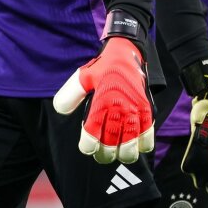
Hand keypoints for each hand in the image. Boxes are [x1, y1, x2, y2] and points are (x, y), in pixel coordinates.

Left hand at [53, 15, 154, 163]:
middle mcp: (119, 110)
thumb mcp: (82, 77)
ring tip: (118, 153)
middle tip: (101, 154)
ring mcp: (135, 113)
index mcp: (102, 103)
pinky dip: (142, 147)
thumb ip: (69, 94)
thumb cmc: (103, 67)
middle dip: (104, 155)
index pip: (92, 136)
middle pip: (110, 146)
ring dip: (123, 154)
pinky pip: (148, 138)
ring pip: (130, 147)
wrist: (127, 52)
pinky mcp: (147, 112)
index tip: (86, 147)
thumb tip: (60, 111)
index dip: (87, 147)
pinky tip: (136, 146)